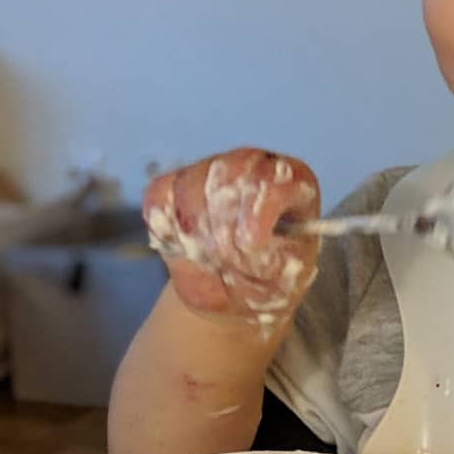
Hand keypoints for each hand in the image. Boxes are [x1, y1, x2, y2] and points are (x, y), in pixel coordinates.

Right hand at [143, 148, 319, 324]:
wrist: (232, 288)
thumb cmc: (271, 278)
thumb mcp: (288, 278)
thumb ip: (277, 262)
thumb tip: (250, 244)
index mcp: (294, 181)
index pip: (273, 180)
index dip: (257, 213)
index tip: (249, 244)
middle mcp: (254, 165)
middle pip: (229, 175)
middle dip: (223, 226)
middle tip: (226, 260)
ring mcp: (212, 170)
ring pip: (192, 185)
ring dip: (195, 230)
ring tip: (210, 258)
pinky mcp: (175, 185)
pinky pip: (160, 194)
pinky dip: (166, 225)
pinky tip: (183, 246)